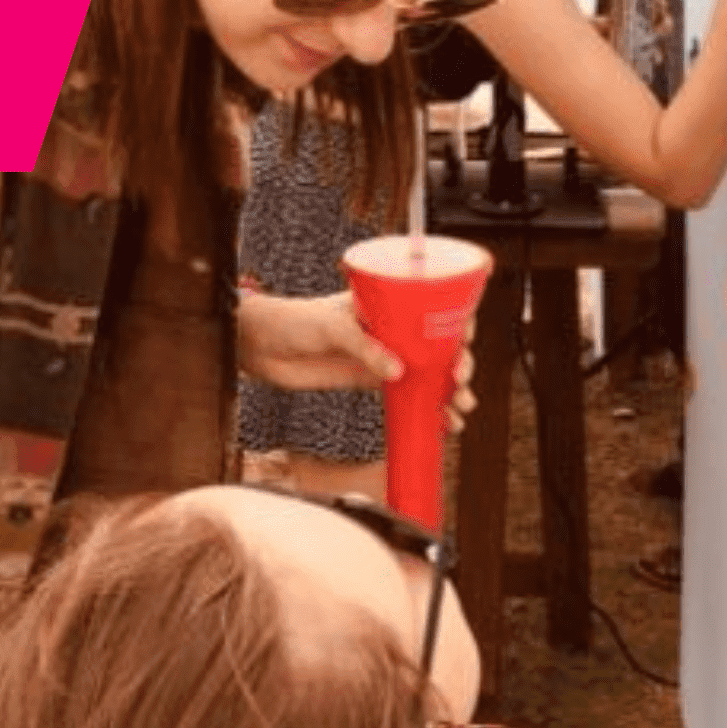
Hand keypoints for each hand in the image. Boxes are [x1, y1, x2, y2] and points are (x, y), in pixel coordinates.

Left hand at [237, 294, 478, 426]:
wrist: (261, 346)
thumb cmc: (292, 320)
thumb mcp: (332, 327)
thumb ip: (364, 347)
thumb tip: (397, 372)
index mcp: (388, 304)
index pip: (433, 309)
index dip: (456, 323)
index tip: (465, 340)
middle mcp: (391, 329)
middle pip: (438, 346)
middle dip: (458, 364)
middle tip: (461, 380)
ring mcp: (382, 356)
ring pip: (427, 374)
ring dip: (449, 392)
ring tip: (460, 408)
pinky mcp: (370, 382)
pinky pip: (406, 396)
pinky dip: (426, 410)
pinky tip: (443, 423)